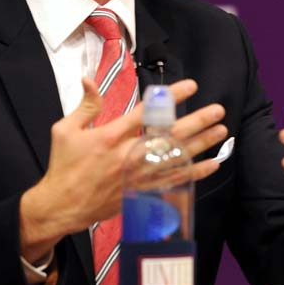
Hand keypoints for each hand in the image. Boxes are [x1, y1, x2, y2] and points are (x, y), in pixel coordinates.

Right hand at [19, 78, 225, 261]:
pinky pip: (174, 182)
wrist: (61, 205)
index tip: (190, 86)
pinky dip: (194, 173)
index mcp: (110, 136)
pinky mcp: (141, 192)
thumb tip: (88, 79)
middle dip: (197, 121)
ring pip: (176, 158)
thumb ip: (85, 105)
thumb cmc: (63, 165)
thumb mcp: (65, 130)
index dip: (170, 97)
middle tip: (217, 110)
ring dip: (201, 144)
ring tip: (221, 131)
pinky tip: (211, 164)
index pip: (147, 112)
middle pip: (170, 135)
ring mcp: (137, 176)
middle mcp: (128, 155)